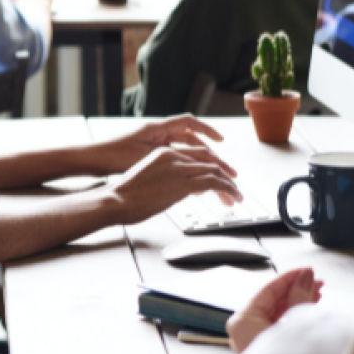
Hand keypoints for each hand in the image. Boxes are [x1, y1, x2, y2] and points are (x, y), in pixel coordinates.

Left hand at [92, 115, 225, 175]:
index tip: (222, 141)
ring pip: (182, 150)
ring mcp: (150, 143)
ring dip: (197, 162)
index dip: (207, 130)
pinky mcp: (145, 154)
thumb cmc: (112, 155)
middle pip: (189, 139)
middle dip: (208, 153)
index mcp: (156, 129)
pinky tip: (191, 181)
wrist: (90, 160)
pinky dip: (183, 167)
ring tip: (213, 176)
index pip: (188, 122)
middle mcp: (155, 133)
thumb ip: (172, 157)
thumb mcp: (145, 155)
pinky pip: (171, 158)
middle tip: (224, 168)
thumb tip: (197, 160)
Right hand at [107, 144, 240, 224]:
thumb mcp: (150, 179)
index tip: (219, 177)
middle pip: (208, 161)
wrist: (117, 200)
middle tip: (233, 186)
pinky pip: (214, 183)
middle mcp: (173, 156)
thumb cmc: (126, 195)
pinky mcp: (184, 182)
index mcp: (163, 153)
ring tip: (236, 196)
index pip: (196, 156)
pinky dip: (227, 189)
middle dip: (224, 174)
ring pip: (215, 172)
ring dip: (229, 184)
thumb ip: (168, 179)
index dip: (211, 167)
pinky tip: (232, 197)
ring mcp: (179, 168)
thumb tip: (183, 190)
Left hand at [226, 268, 322, 353]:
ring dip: (295, 303)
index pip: (267, 289)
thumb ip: (300, 299)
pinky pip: (275, 326)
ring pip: (274, 313)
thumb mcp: (297, 326)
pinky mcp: (262, 352)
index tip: (307, 270)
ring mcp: (251, 341)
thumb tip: (304, 278)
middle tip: (316, 282)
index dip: (289, 277)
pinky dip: (291, 317)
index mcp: (243, 321)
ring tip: (316, 295)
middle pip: (270, 300)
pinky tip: (306, 311)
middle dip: (295, 289)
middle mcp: (242, 330)